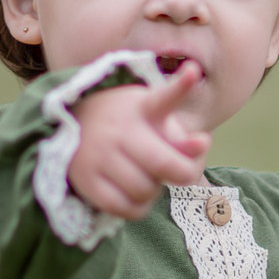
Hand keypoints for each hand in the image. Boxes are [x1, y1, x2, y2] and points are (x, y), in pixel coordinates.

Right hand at [67, 63, 210, 221]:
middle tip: (177, 172)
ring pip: (144, 190)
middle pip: (163, 164)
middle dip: (179, 174)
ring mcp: (99, 155)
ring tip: (147, 176)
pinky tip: (134, 193)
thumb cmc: (128, 125)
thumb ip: (182, 137)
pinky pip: (124, 207)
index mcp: (141, 109)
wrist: (75, 125)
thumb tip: (202, 144)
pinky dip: (136, 207)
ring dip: (154, 191)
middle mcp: (118, 130)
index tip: (193, 71)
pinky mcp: (87, 180)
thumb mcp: (155, 121)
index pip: (163, 98)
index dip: (180, 86)